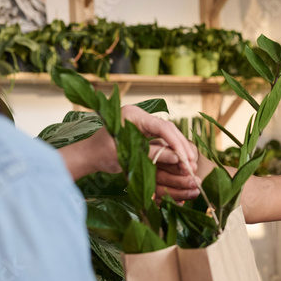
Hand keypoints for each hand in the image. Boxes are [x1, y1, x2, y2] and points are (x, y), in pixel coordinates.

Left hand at [63, 105, 201, 199]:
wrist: (89, 155)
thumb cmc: (101, 154)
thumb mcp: (127, 156)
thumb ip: (152, 154)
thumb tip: (178, 158)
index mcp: (133, 115)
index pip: (162, 127)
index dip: (177, 143)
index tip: (186, 159)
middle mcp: (140, 116)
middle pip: (169, 129)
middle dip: (182, 147)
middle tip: (191, 164)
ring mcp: (143, 123)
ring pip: (169, 134)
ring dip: (180, 149)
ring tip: (190, 164)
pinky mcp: (145, 131)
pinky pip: (163, 139)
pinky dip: (172, 150)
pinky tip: (181, 161)